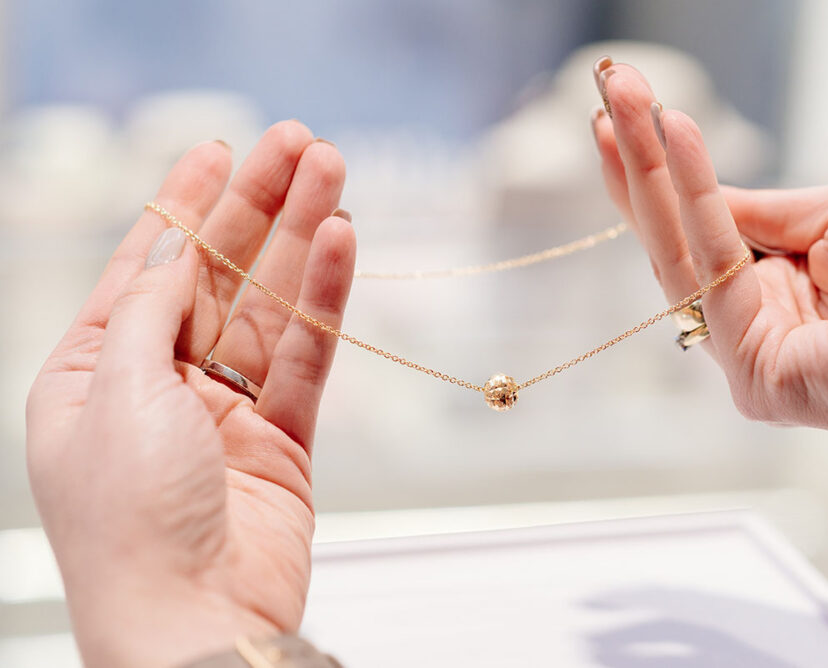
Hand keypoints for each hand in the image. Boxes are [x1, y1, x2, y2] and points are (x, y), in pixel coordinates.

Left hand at [26, 122, 354, 666]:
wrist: (195, 619)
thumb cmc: (130, 524)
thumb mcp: (115, 393)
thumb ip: (150, 310)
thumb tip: (176, 249)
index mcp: (93, 372)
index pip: (145, 266)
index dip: (184, 203)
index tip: (222, 148)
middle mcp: (160, 383)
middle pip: (218, 275)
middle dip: (258, 208)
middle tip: (300, 145)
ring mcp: (226, 410)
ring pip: (270, 307)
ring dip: (302, 241)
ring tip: (333, 176)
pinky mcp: (283, 436)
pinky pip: (306, 355)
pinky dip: (326, 302)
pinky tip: (342, 248)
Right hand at [591, 58, 827, 471]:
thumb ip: (755, 213)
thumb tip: (690, 189)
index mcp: (781, 290)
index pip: (703, 230)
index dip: (665, 174)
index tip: (635, 113)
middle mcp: (756, 324)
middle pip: (676, 240)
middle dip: (639, 162)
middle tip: (608, 90)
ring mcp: (748, 354)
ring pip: (677, 253)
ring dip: (645, 170)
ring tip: (618, 103)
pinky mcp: (753, 376)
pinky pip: (710, 271)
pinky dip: (690, 196)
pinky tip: (672, 135)